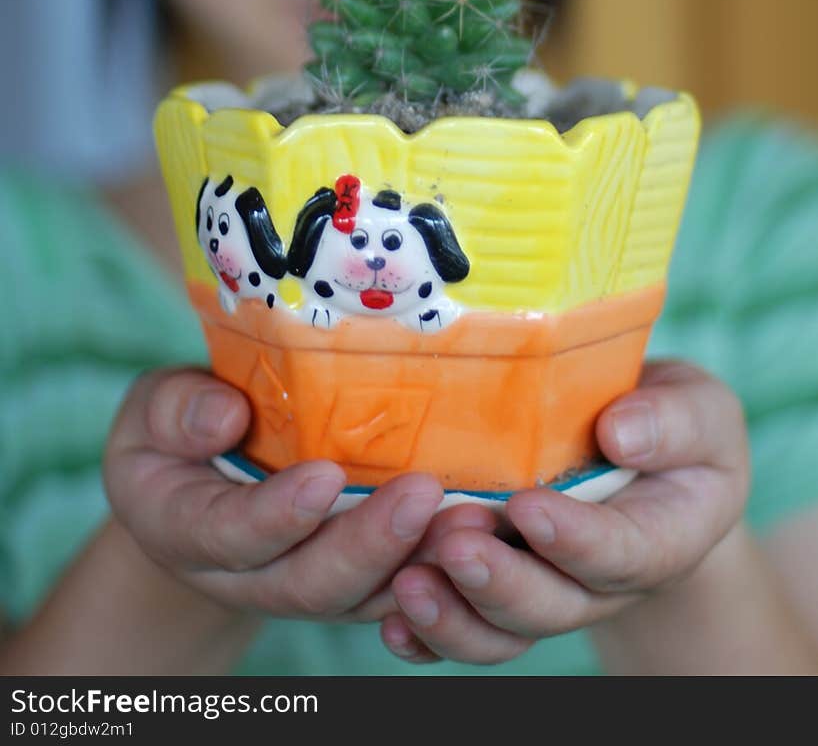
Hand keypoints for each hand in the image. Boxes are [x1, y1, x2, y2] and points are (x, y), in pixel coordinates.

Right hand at [103, 367, 446, 621]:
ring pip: (360, 597)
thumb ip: (178, 411)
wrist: (194, 483)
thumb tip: (224, 416)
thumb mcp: (154, 410)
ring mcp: (299, 583)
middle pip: (308, 584)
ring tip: (468, 517)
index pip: (229, 536)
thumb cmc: (177, 432)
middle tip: (423, 493)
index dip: (277, 515)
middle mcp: (245, 574)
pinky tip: (475, 531)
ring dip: (416, 563)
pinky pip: (392, 592)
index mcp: (185, 528)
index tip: (325, 476)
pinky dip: (434, 571)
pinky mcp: (347, 581)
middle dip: (369, 544)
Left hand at [380, 361, 749, 663]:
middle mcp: (600, 581)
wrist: (649, 457)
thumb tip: (621, 432)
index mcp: (661, 538)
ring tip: (408, 582)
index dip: (575, 540)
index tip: (529, 507)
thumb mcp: (701, 412)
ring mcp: (547, 590)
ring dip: (453, 615)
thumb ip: (674, 423)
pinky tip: (391, 618)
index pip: (622, 553)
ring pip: (502, 631)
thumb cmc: (675, 427)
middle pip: (552, 605)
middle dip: (500, 582)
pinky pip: (465, 630)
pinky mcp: (500, 589)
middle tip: (454, 541)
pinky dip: (426, 635)